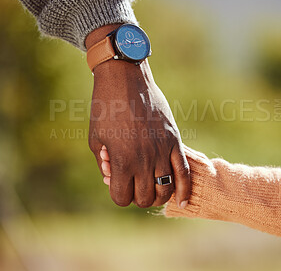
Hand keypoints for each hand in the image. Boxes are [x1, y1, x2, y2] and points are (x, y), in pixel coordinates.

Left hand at [86, 25, 189, 208]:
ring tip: (153, 189)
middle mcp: (144, 160)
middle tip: (132, 183)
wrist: (125, 80)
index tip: (116, 182)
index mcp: (122, 160)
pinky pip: (184, 172)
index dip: (117, 194)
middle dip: (137, 196)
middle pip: (146, 198)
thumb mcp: (96, 138)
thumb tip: (113, 179)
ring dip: (158, 195)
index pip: (122, 198)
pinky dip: (185, 190)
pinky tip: (182, 201)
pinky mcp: (174, 141)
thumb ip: (104, 164)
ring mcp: (162, 150)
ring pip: (166, 190)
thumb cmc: (105, 109)